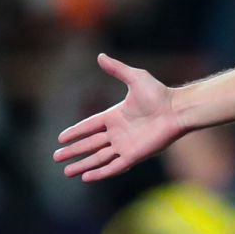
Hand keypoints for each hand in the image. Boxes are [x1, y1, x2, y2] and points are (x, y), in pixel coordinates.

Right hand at [53, 54, 185, 181]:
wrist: (178, 110)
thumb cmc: (159, 94)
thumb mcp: (135, 78)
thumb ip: (117, 69)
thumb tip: (100, 55)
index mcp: (116, 115)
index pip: (90, 126)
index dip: (75, 132)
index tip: (60, 138)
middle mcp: (118, 132)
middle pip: (90, 144)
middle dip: (73, 151)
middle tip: (56, 157)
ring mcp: (126, 145)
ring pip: (99, 157)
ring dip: (83, 164)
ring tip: (66, 172)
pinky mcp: (134, 155)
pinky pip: (113, 166)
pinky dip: (100, 173)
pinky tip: (86, 178)